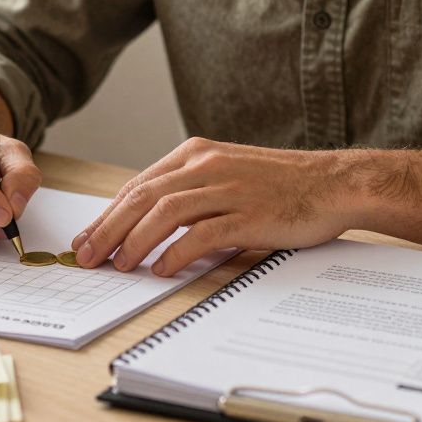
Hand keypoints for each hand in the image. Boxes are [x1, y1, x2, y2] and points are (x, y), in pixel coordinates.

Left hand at [70, 138, 354, 275]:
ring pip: (165, 212)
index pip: (138, 185)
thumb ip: (190, 191)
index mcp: (196, 153)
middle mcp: (206, 164)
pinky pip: (203, 233)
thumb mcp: (226, 174)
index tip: (87, 238)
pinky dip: (177, 252)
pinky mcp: (250, 213)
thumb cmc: (281, 184)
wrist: (334, 182)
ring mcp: (228, 187)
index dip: (107, 214)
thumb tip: (148, 226)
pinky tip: (163, 268)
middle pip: (142, 197)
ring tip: (119, 265)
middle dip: (108, 229)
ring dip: (135, 241)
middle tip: (87, 256)